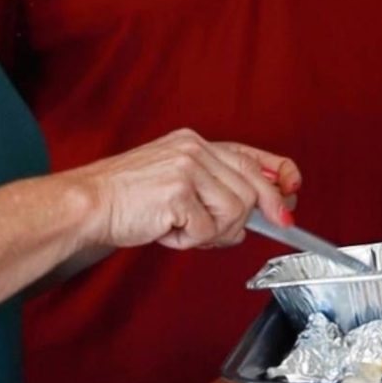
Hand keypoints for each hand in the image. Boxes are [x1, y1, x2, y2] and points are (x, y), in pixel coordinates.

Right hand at [65, 129, 300, 251]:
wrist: (89, 202)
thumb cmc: (127, 196)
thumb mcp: (174, 177)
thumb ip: (212, 185)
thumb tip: (259, 211)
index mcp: (193, 142)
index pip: (249, 155)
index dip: (278, 175)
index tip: (292, 194)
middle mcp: (193, 148)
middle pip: (250, 190)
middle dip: (239, 222)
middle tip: (210, 232)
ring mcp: (187, 168)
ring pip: (234, 213)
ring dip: (210, 233)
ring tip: (179, 226)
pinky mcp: (178, 192)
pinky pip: (207, 230)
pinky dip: (188, 240)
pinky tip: (166, 229)